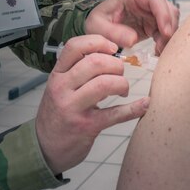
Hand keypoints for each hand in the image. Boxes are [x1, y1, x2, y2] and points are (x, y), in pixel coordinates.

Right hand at [34, 35, 147, 174]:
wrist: (45, 147)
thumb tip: (109, 54)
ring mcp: (73, 107)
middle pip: (95, 62)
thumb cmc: (57, 114)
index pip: (74, 46)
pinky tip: (144, 105)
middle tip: (120, 74)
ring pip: (105, 83)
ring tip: (123, 89)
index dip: (98, 42)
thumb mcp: (60, 87)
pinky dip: (134, 108)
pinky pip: (115, 113)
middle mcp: (62, 88)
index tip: (112, 48)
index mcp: (57, 75)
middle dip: (116, 65)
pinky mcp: (86, 126)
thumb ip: (78, 71)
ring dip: (122, 83)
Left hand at [85, 0, 179, 53]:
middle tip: (162, 46)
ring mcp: (152, 11)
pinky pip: (167, 30)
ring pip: (171, 20)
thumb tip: (132, 40)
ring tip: (159, 50)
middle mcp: (146, 0)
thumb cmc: (98, 21)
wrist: (99, 26)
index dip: (163, 15)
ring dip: (169, 36)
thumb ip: (112, 32)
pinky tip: (158, 50)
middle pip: (168, 9)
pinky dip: (166, 40)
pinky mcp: (155, 23)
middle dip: (169, 28)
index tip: (165, 32)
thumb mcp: (97, 26)